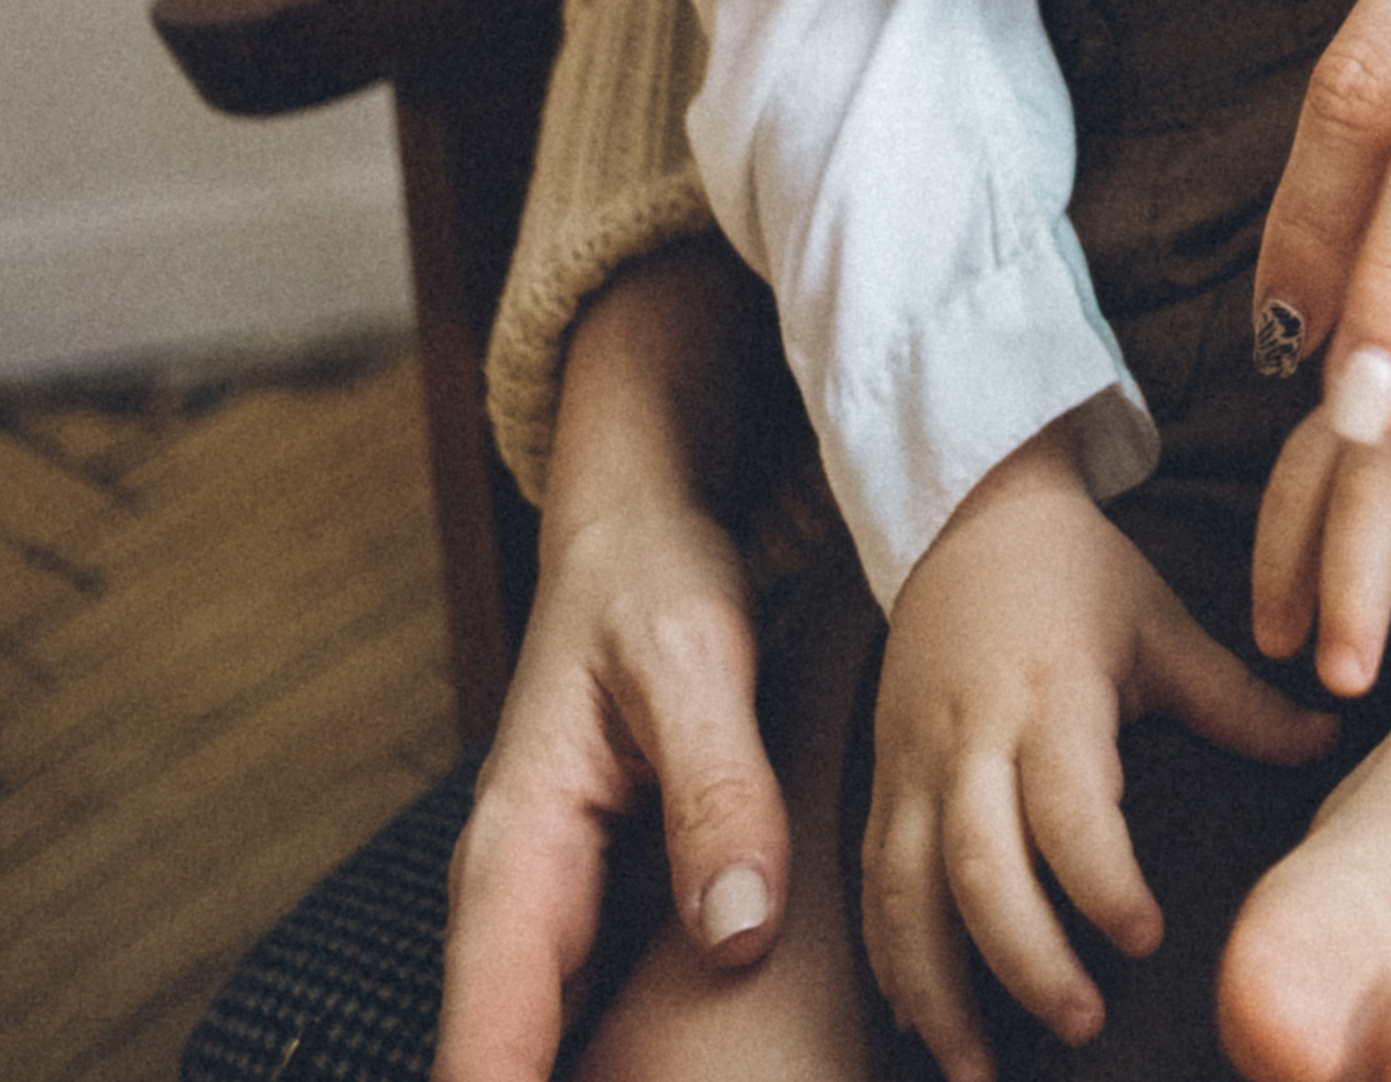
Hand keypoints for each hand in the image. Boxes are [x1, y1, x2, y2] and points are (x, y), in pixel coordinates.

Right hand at [435, 246, 791, 1081]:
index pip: (484, 1040)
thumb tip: (738, 934)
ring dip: (598, 1075)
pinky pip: (585, 1025)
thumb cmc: (653, 582)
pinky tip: (688, 1062)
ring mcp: (549, 920)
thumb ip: (718, 789)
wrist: (635, 532)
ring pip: (543, 1052)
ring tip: (676, 1077)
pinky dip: (616, 1059)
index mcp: (516, 856)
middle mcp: (514, 907)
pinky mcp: (593, 917)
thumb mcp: (696, 662)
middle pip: (500, 1065)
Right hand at [864, 429, 1335, 1081]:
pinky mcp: (882, 777)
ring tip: (978, 1070)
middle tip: (1085, 1024)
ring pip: (907, 890)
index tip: (1148, 938)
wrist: (968, 518)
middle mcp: (973, 735)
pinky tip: (918, 1020)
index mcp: (1052, 693)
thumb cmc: (1080, 577)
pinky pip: (872, 882)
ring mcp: (914, 760)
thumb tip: (1332, 739)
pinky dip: (890, 957)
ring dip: (940, 987)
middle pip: (979, 866)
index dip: (1101, 881)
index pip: (1067, 806)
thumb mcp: (1161, 624)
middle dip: (1026, 960)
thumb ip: (1237, 698)